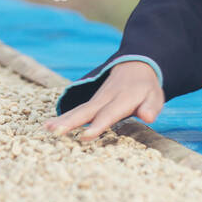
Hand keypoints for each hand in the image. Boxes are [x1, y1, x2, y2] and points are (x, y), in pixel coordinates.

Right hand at [43, 60, 164, 142]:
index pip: (109, 113)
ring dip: (62, 119)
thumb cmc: (146, 87)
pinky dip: (63, 117)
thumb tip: (148, 117)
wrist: (135, 65)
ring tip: (46, 129)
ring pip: (78, 110)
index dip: (98, 125)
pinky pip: (77, 110)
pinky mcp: (92, 102)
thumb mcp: (155, 95)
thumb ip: (151, 107)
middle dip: (71, 122)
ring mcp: (97, 99)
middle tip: (56, 132)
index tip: (85, 136)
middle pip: (87, 111)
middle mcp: (106, 98)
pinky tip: (48, 126)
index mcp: (123, 99)